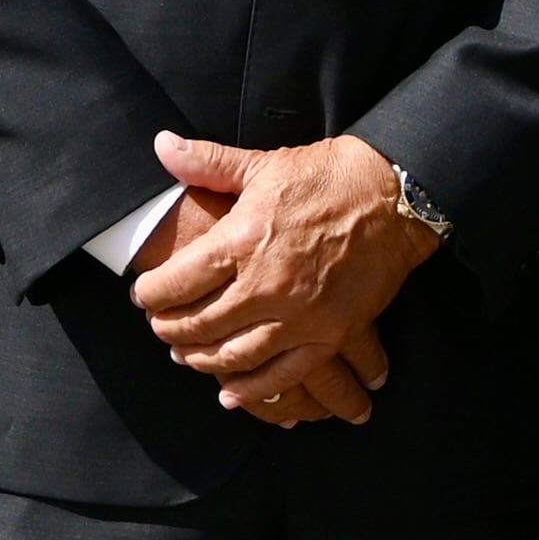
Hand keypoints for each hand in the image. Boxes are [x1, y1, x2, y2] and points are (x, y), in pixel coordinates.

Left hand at [129, 132, 435, 424]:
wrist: (395, 195)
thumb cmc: (327, 176)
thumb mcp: (264, 164)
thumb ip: (208, 163)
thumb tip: (162, 146)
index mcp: (243, 240)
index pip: (178, 283)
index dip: (151, 294)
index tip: (143, 297)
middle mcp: (266, 284)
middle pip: (199, 325)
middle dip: (171, 331)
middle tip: (161, 329)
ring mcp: (299, 315)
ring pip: (234, 355)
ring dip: (203, 360)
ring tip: (188, 357)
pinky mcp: (330, 334)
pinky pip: (284, 375)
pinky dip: (253, 390)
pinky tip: (232, 394)